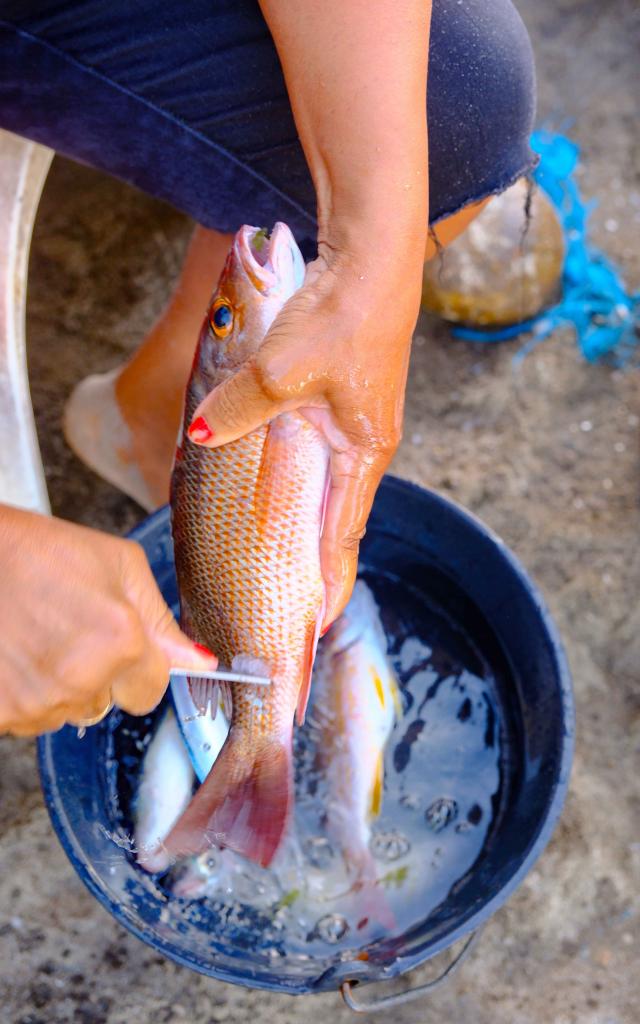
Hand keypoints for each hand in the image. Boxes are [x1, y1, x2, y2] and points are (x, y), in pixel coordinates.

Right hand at [0, 506, 217, 735]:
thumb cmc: (38, 551)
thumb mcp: (119, 565)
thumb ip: (163, 620)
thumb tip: (200, 663)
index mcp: (120, 641)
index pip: (151, 692)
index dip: (140, 667)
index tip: (121, 645)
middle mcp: (80, 680)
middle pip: (108, 704)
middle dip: (99, 675)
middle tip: (70, 629)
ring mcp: (35, 702)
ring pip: (67, 713)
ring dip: (59, 687)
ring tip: (37, 637)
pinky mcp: (0, 713)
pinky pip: (28, 719)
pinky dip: (23, 693)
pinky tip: (16, 654)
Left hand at [185, 237, 422, 626]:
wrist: (373, 255)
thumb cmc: (346, 315)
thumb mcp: (284, 370)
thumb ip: (241, 409)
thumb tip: (199, 436)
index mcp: (362, 451)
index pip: (342, 534)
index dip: (328, 581)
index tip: (312, 622)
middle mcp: (361, 443)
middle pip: (336, 517)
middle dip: (315, 561)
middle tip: (290, 602)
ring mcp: (351, 419)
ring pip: (323, 483)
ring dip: (303, 519)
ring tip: (279, 557)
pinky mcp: (338, 394)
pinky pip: (315, 449)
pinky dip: (296, 475)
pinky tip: (275, 479)